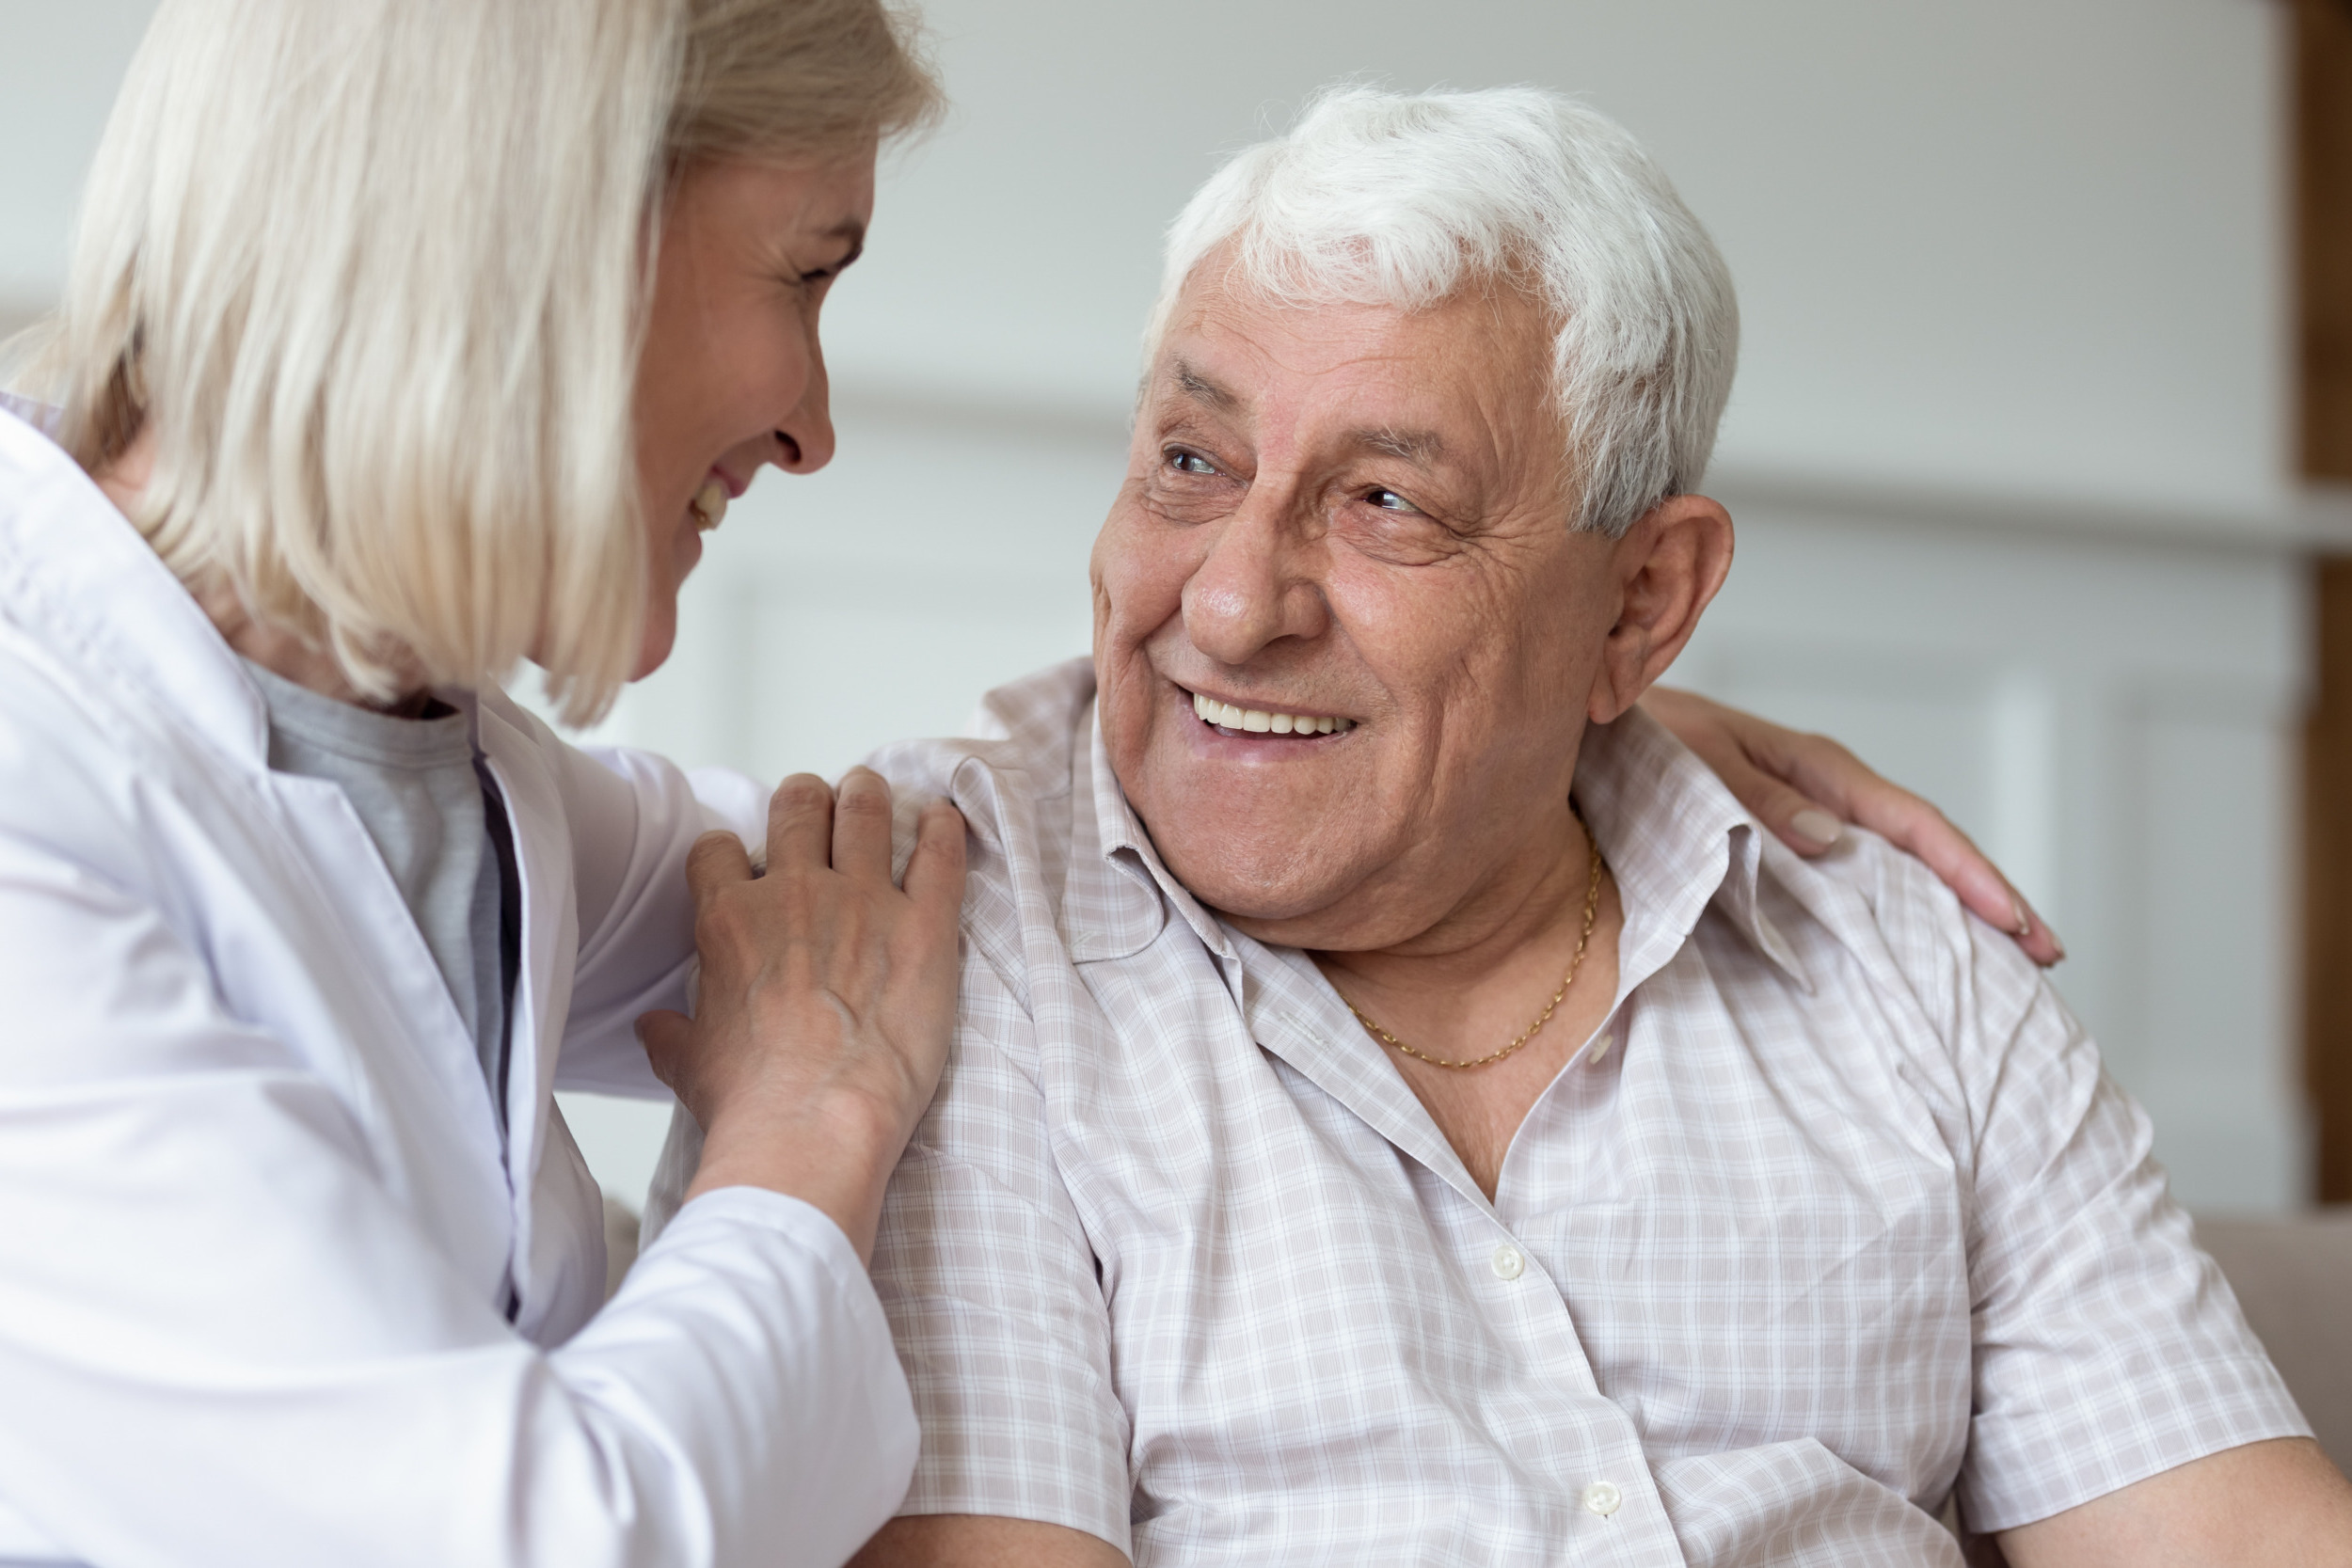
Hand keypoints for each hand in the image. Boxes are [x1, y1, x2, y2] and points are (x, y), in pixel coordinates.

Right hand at [637, 768, 966, 1260]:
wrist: (817, 1122)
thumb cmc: (751, 1101)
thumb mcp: (689, 1065)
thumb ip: (672, 1035)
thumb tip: (653, 1028)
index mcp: (730, 919)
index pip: (719, 849)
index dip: (733, 852)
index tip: (747, 864)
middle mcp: (794, 893)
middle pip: (797, 807)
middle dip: (806, 800)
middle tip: (818, 807)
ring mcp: (864, 902)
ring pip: (865, 811)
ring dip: (868, 796)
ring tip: (873, 794)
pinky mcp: (925, 925)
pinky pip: (940, 855)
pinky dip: (944, 831)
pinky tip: (945, 820)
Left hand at [1641, 687, 2062, 966]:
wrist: (1604, 726)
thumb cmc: (1647, 740)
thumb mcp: (1696, 762)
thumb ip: (1755, 797)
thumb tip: (1827, 838)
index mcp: (1817, 768)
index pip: (1914, 824)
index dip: (1968, 873)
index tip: (2013, 922)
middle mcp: (1830, 791)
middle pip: (1930, 846)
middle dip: (1991, 895)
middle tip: (2049, 955)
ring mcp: (1816, 813)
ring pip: (1904, 862)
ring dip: (1956, 905)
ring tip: (2011, 958)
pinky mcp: (1791, 835)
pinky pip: (1861, 873)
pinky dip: (1902, 904)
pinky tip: (1921, 942)